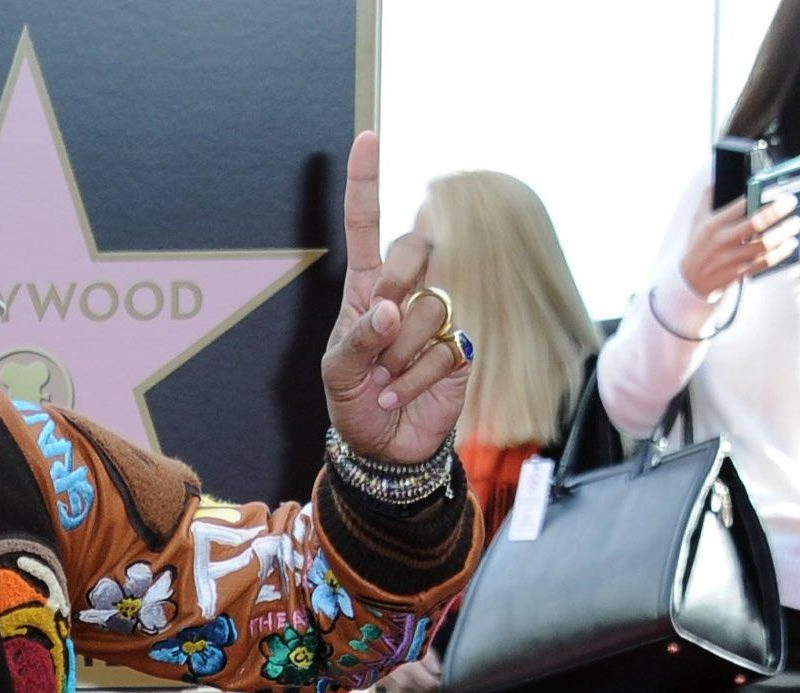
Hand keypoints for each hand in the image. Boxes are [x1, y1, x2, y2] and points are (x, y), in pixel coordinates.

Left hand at [322, 132, 469, 468]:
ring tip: (385, 380)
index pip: (367, 227)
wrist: (384, 448)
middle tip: (382, 330)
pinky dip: (416, 379)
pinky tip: (401, 394)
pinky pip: (445, 348)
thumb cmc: (353, 403)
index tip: (369, 137)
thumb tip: (392, 309)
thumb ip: (359, 338)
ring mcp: (436, 317)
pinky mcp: (460, 347)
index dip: (367, 183)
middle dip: (398, 282)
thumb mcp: (338, 373)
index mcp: (366, 289)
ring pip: (431, 306)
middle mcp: (405, 293)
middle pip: (415, 248)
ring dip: (400, 354)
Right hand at [678, 195, 799, 303]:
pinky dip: (780, 254)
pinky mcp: (738, 273)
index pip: (739, 206)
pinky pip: (764, 263)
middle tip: (792, 201)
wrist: (688, 283)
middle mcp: (722, 241)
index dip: (758, 195)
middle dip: (777, 211)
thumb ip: (707, 199)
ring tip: (796, 223)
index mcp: (713, 225)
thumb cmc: (696, 248)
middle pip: (755, 224)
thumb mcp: (697, 222)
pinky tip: (791, 245)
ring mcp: (731, 259)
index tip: (773, 187)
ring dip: (783, 233)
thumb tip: (715, 180)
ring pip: (763, 245)